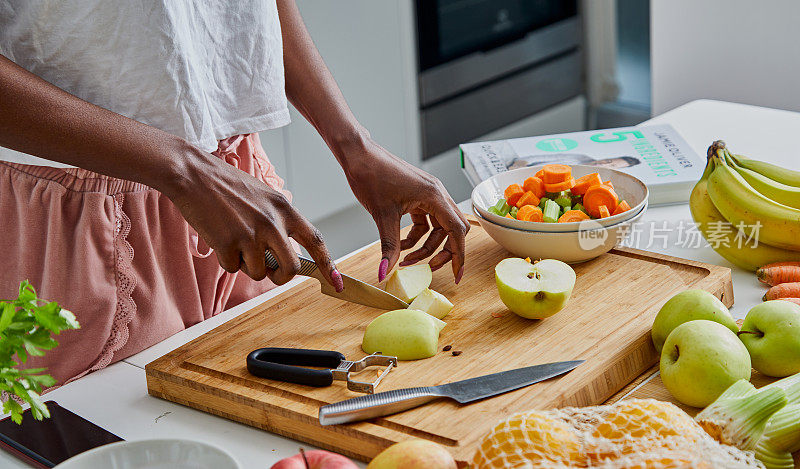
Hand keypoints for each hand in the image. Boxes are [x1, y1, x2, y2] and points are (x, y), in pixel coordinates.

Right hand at [163, 147, 342, 289]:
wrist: (195, 175)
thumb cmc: (228, 186)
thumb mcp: (264, 197)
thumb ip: (279, 222)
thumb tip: (286, 254)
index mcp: (285, 209)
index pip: (316, 240)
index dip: (329, 264)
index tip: (337, 282)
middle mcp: (272, 223)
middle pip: (290, 268)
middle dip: (281, 277)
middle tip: (270, 272)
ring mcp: (250, 235)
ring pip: (259, 272)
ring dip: (247, 265)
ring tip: (235, 240)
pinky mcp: (228, 244)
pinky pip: (233, 268)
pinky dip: (226, 260)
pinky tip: (219, 238)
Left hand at [342, 137, 469, 282]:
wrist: (358, 155)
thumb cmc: (371, 174)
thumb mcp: (382, 215)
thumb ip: (389, 246)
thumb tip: (386, 272)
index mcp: (434, 196)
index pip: (457, 230)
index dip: (458, 254)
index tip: (457, 274)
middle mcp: (436, 194)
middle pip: (452, 230)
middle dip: (443, 252)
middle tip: (429, 269)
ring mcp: (427, 195)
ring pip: (437, 227)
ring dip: (426, 245)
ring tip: (407, 259)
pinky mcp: (417, 196)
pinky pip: (425, 221)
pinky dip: (416, 236)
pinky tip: (400, 244)